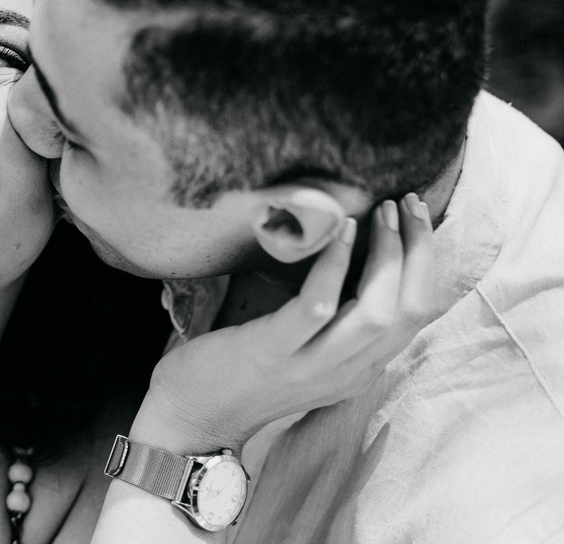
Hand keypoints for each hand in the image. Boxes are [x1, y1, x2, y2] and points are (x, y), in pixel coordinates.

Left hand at [130, 193, 434, 453]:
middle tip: (409, 203)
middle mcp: (346, 372)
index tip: (418, 217)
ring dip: (388, 256)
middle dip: (418, 251)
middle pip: (408, 311)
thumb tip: (345, 251)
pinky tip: (339, 230)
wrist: (192, 415)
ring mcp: (311, 366)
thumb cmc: (240, 369)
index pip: (415, 316)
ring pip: (376, 313)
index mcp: (358, 368)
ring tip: (381, 211)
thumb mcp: (303, 349)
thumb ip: (331, 318)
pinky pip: (316, 308)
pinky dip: (334, 265)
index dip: (427, 264)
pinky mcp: (272, 353)